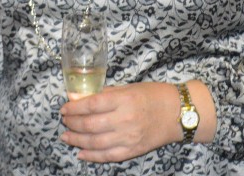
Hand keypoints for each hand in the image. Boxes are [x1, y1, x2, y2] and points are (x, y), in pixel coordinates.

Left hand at [59, 82, 179, 162]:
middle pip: (90, 124)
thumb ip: (105, 93)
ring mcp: (129, 137)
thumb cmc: (154, 95)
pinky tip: (81, 153)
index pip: (91, 104)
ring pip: (95, 142)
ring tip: (66, 137)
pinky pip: (108, 156)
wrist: (179, 113)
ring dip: (77, 140)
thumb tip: (79, 97)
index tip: (64, 108)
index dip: (74, 108)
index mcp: (124, 99)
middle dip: (72, 124)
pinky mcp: (133, 151)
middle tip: (65, 122)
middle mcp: (125, 119)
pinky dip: (92, 156)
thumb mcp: (129, 87)